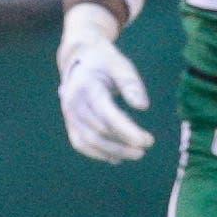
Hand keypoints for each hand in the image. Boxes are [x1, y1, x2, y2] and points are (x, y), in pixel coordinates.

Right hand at [57, 6, 152, 163]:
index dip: (127, 130)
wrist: (78, 58)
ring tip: (137, 154)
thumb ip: (131, 84)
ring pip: (90, 141)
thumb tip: (143, 107)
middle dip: (124, 143)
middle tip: (147, 145)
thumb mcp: (120, 65)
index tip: (148, 141)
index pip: (107, 115)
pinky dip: (98, 153)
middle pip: (99, 131)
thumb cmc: (104, 62)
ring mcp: (69, 115)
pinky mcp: (69, 123)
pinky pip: (81, 143)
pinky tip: (117, 158)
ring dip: (114, 151)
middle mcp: (72, 103)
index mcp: (85, 87)